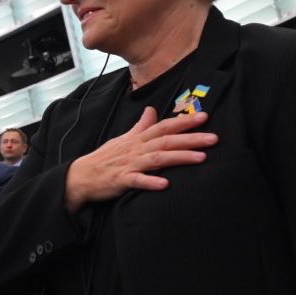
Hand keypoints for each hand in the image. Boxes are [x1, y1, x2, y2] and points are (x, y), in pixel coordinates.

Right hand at [64, 107, 216, 212]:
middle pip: (166, 140)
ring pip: (157, 158)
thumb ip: (140, 126)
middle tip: (213, 138)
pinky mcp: (121, 180)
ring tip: (201, 158)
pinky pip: (137, 181)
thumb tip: (152, 110)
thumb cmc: (104, 158)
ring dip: (179, 157)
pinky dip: (150, 182)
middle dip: (191, 138)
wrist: (81, 176)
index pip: (164, 126)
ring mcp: (129, 164)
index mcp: (138, 139)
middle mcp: (136, 149)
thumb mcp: (123, 138)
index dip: (184, 122)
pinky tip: (165, 184)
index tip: (204, 117)